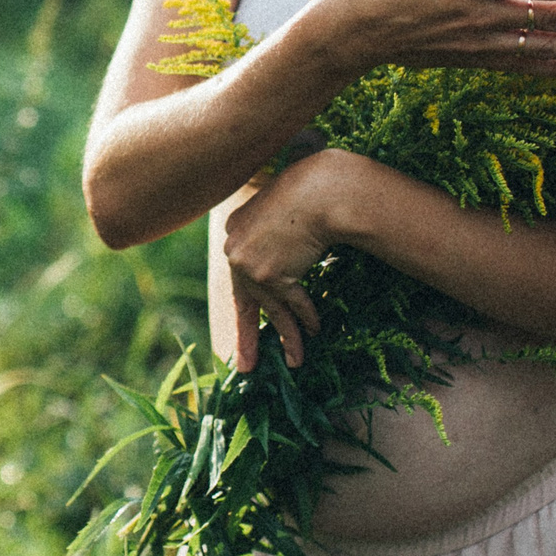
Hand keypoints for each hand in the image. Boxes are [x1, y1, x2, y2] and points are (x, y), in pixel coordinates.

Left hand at [220, 150, 361, 372]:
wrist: (322, 189)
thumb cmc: (309, 191)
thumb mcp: (281, 208)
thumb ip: (271, 230)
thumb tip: (277, 257)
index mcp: (234, 229)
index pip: (240, 274)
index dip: (249, 301)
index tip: (247, 324)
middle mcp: (235, 249)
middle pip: (245, 301)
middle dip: (248, 337)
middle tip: (246, 365)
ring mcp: (250, 264)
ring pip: (272, 309)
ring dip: (288, 336)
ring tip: (295, 361)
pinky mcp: (270, 275)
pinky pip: (292, 303)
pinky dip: (305, 317)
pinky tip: (314, 331)